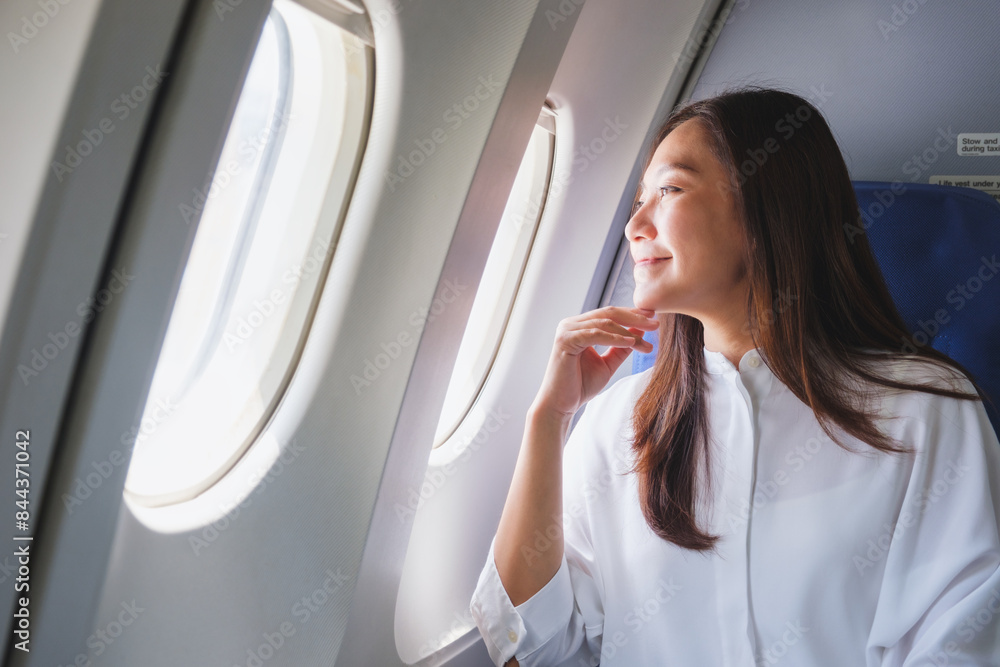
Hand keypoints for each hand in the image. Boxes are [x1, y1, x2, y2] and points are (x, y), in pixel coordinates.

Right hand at [532, 306, 656, 418]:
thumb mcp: (608, 363)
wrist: (561, 405)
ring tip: (647, 337)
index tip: (653, 317)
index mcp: (580, 326)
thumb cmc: (580, 386)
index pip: (610, 314)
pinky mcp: (565, 340)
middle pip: (608, 313)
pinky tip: (630, 342)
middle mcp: (571, 324)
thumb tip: (641, 331)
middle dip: (634, 317)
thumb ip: (621, 347)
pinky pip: (594, 335)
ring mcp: (566, 330)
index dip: (633, 314)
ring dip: (628, 330)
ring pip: (604, 322)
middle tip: (655, 322)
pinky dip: (614, 338)